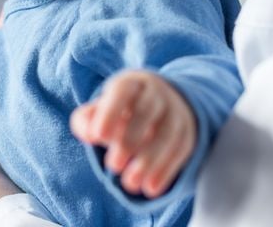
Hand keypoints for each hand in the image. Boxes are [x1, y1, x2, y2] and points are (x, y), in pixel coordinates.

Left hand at [70, 71, 195, 197]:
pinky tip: (150, 188)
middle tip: (113, 166)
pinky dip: (165, 171)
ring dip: (149, 161)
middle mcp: (156, 94)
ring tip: (130, 184)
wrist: (158, 103)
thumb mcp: (98, 110)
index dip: (109, 113)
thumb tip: (90, 136)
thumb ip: (86, 121)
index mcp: (130, 84)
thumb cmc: (118, 111)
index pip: (122, 92)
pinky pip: (179, 151)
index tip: (97, 137)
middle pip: (146, 112)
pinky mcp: (187, 133)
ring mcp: (175, 112)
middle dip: (129, 140)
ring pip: (166, 134)